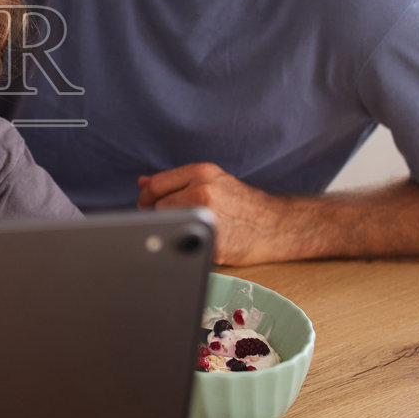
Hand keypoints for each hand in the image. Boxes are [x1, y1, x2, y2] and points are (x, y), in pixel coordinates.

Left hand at [138, 162, 291, 265]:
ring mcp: (208, 215)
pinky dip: (185, 244)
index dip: (146, 198)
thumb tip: (142, 182)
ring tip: (188, 230)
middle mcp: (203, 190)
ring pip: (167, 224)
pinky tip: (201, 241)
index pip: (156, 185)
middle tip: (170, 222)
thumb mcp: (212, 182)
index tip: (147, 206)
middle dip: (157, 216)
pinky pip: (183, 243)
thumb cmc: (242, 205)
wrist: (276, 226)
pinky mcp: (211, 240)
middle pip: (158, 206)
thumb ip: (176, 182)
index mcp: (202, 173)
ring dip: (170, 229)